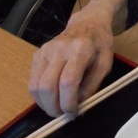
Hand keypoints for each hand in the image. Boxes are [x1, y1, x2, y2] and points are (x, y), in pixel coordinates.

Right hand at [29, 0, 126, 116]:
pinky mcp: (37, 54)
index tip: (73, 113)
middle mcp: (59, 49)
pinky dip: (39, 94)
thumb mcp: (105, 63)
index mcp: (80, 50)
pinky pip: (32, 80)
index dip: (68, 102)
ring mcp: (45, 51)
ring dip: (44, 103)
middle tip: (62, 115)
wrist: (88, 23)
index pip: (67, 82)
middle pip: (46, 86)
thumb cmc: (100, 43)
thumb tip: (79, 105)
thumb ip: (93, 85)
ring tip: (57, 108)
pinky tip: (51, 96)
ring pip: (35, 86)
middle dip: (53, 107)